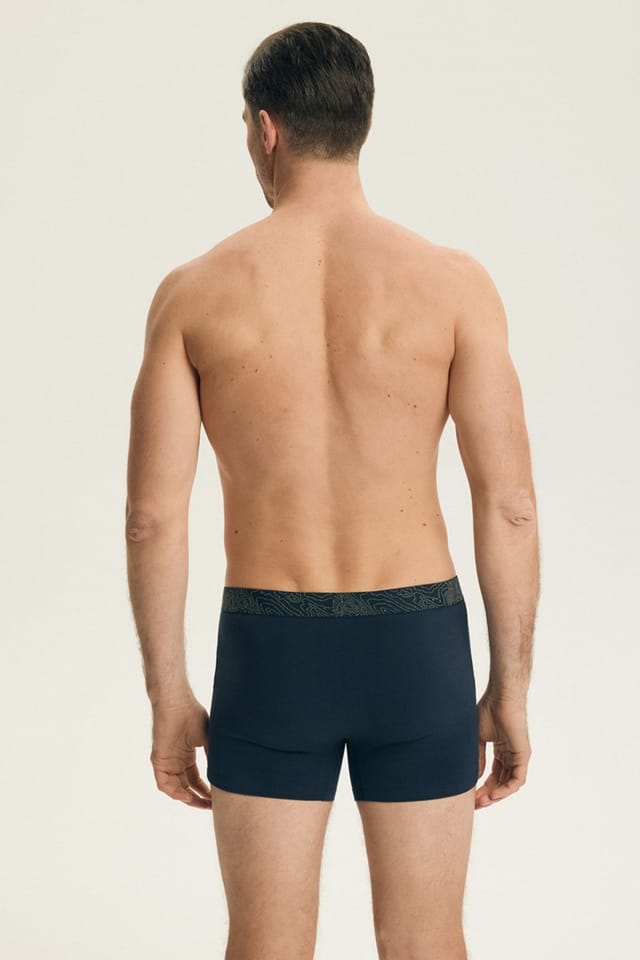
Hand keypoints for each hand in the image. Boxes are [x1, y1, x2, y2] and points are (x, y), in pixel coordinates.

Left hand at [150, 695, 211, 808]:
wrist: (177, 704)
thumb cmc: (192, 715)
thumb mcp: (208, 739)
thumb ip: (214, 756)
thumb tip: (226, 772)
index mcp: (187, 756)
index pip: (196, 780)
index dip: (206, 791)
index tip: (217, 799)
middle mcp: (176, 761)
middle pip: (187, 787)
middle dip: (199, 798)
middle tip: (212, 806)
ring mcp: (167, 762)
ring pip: (176, 788)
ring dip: (188, 798)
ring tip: (203, 804)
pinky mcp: (158, 761)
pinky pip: (164, 783)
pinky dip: (175, 792)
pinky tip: (187, 796)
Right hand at [475, 689, 531, 809]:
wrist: (500, 697)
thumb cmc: (488, 710)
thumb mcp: (478, 739)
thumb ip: (478, 758)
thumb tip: (475, 777)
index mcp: (501, 751)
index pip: (493, 776)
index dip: (482, 787)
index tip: (470, 797)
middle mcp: (511, 756)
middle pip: (500, 783)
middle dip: (487, 795)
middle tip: (474, 805)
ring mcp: (518, 756)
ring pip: (509, 784)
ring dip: (496, 796)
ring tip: (481, 802)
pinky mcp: (523, 755)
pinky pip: (517, 779)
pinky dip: (505, 789)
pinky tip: (493, 794)